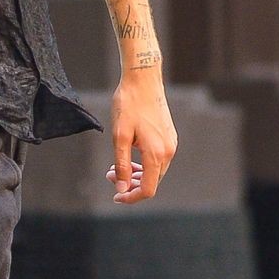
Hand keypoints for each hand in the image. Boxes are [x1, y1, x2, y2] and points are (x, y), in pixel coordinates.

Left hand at [107, 65, 177, 202]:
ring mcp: (170, 144)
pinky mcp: (169, 137)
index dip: (131, 197)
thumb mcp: (119, 137)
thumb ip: (121, 165)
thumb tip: (121, 189)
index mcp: (156, 154)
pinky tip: (128, 156)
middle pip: (151, 181)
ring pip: (154, 171)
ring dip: (135, 174)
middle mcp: (168, 152)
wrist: (143, 80)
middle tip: (108, 174)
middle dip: (129, 184)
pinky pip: (157, 159)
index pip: (147, 189)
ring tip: (114, 167)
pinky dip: (142, 164)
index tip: (115, 196)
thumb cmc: (128, 105)